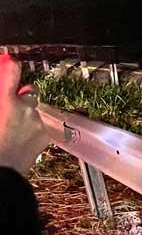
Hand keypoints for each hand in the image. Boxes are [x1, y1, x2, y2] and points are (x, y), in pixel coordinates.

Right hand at [0, 55, 48, 174]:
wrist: (1, 175)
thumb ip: (2, 101)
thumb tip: (6, 93)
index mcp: (6, 103)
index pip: (12, 72)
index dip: (12, 65)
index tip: (11, 60)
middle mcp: (25, 109)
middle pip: (29, 92)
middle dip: (21, 97)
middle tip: (8, 107)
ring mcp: (38, 123)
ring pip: (34, 111)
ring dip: (26, 115)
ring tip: (11, 129)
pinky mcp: (45, 137)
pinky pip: (39, 126)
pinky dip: (32, 129)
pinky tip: (20, 139)